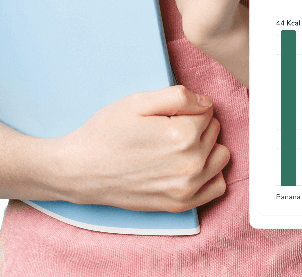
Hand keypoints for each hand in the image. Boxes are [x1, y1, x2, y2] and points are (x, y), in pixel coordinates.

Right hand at [54, 85, 229, 210]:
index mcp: (182, 135)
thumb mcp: (139, 101)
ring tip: (179, 146)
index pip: (208, 109)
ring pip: (221, 155)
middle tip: (167, 129)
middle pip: (214, 130)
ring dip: (206, 147)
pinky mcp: (179, 205)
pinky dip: (209, 174)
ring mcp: (186, 188)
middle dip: (197, 125)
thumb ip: (179, 96)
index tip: (166, 114)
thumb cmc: (107, 132)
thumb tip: (206, 103)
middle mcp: (190, 165)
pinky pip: (217, 187)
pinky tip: (189, 166)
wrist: (80, 171)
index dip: (187, 108)